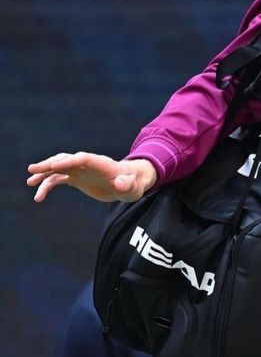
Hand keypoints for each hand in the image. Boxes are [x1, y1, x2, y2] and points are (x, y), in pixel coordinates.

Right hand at [27, 153, 156, 203]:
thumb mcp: (133, 187)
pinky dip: (48, 185)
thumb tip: (119, 184)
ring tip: (30, 182)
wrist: (129, 183)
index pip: (84, 159)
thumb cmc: (133, 184)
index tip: (54, 165)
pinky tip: (38, 197)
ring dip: (44, 174)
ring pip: (59, 168)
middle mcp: (88, 165)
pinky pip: (59, 179)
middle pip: (67, 160)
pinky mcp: (77, 178)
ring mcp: (81, 171)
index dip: (69, 161)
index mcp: (102, 164)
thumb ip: (127, 184)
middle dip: (50, 163)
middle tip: (33, 170)